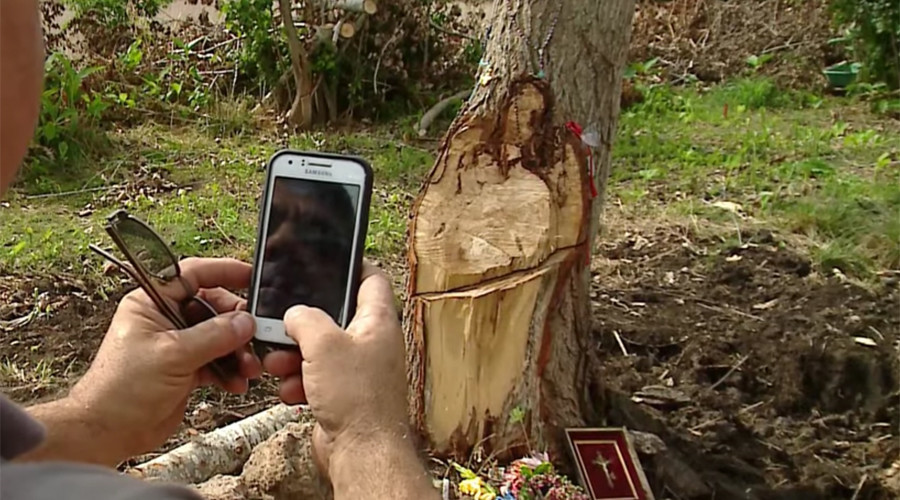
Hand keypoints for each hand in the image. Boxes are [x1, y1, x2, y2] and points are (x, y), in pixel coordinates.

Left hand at [66, 258, 262, 462]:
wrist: (109, 432)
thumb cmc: (122, 388)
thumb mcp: (173, 355)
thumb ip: (214, 336)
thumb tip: (245, 322)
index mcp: (153, 302)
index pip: (193, 275)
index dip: (224, 271)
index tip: (252, 276)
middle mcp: (165, 319)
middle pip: (213, 308)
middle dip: (237, 325)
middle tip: (254, 336)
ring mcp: (177, 345)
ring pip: (219, 337)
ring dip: (238, 352)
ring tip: (248, 368)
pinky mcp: (186, 369)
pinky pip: (218, 361)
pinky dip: (230, 371)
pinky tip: (237, 383)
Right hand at [263, 264, 409, 475]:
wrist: (362, 452)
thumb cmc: (357, 397)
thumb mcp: (323, 344)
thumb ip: (305, 319)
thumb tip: (295, 315)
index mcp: (378, 322)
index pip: (372, 280)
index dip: (352, 267)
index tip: (328, 264)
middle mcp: (372, 343)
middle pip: (335, 318)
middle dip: (304, 326)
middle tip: (284, 329)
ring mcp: (360, 370)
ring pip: (321, 351)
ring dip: (295, 357)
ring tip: (279, 364)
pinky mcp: (345, 394)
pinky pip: (317, 379)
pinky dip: (300, 383)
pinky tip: (291, 391)